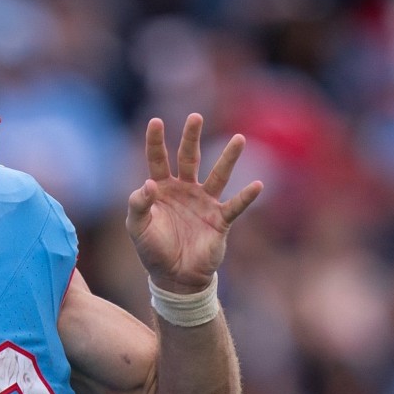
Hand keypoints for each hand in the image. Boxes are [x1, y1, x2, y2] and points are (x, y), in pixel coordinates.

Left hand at [126, 114, 262, 293]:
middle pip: (189, 158)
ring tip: (239, 139)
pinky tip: (256, 185)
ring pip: (218, 175)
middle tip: (196, 116)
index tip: (156, 121)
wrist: (175, 277)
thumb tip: (148, 184)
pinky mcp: (220, 220)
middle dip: (191, 137)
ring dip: (228, 158)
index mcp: (162, 189)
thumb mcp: (137, 228)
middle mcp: (185, 190)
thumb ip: (138, 205)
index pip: (158, 159)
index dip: (156, 141)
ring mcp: (204, 203)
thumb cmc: (153, 250)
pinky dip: (246, 197)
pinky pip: (235, 206)